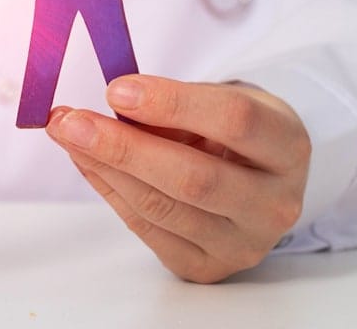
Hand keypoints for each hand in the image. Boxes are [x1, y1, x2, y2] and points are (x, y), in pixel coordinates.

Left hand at [46, 75, 309, 283]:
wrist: (260, 178)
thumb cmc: (236, 131)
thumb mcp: (223, 100)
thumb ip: (177, 103)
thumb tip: (113, 102)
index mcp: (287, 146)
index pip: (234, 120)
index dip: (172, 103)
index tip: (117, 89)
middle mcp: (274, 203)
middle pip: (193, 177)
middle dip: (123, 147)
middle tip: (72, 121)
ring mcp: (243, 243)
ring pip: (163, 208)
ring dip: (105, 168)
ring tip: (69, 135)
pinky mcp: (208, 267)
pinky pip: (147, 230)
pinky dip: (110, 191)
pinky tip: (87, 162)